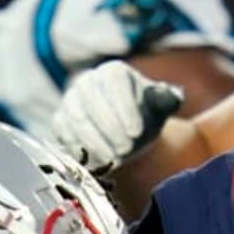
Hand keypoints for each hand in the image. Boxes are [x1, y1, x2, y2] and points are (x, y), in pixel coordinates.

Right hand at [52, 61, 183, 174]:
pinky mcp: (61, 120)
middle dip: (110, 128)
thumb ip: (167, 100)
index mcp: (114, 72)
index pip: (115, 81)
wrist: (128, 132)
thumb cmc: (145, 115)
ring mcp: (72, 100)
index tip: (136, 132)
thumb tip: (172, 95)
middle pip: (92, 100)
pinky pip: (64, 132)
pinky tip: (97, 161)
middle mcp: (88, 81)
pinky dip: (80, 148)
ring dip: (95, 141)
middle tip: (127, 149)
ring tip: (114, 159)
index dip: (124, 107)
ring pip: (76, 117)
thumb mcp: (161, 107)